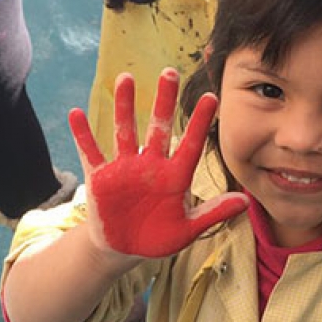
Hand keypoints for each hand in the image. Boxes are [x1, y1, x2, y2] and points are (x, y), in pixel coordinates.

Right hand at [68, 68, 247, 257]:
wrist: (125, 249)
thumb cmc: (159, 238)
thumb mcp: (188, 229)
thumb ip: (213, 214)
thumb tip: (245, 201)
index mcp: (174, 177)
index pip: (190, 145)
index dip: (200, 123)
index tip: (212, 98)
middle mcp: (150, 166)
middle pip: (157, 128)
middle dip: (163, 101)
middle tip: (169, 72)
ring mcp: (124, 169)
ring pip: (124, 131)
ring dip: (124, 107)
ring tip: (126, 78)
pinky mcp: (100, 179)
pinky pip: (90, 153)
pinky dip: (83, 136)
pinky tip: (76, 114)